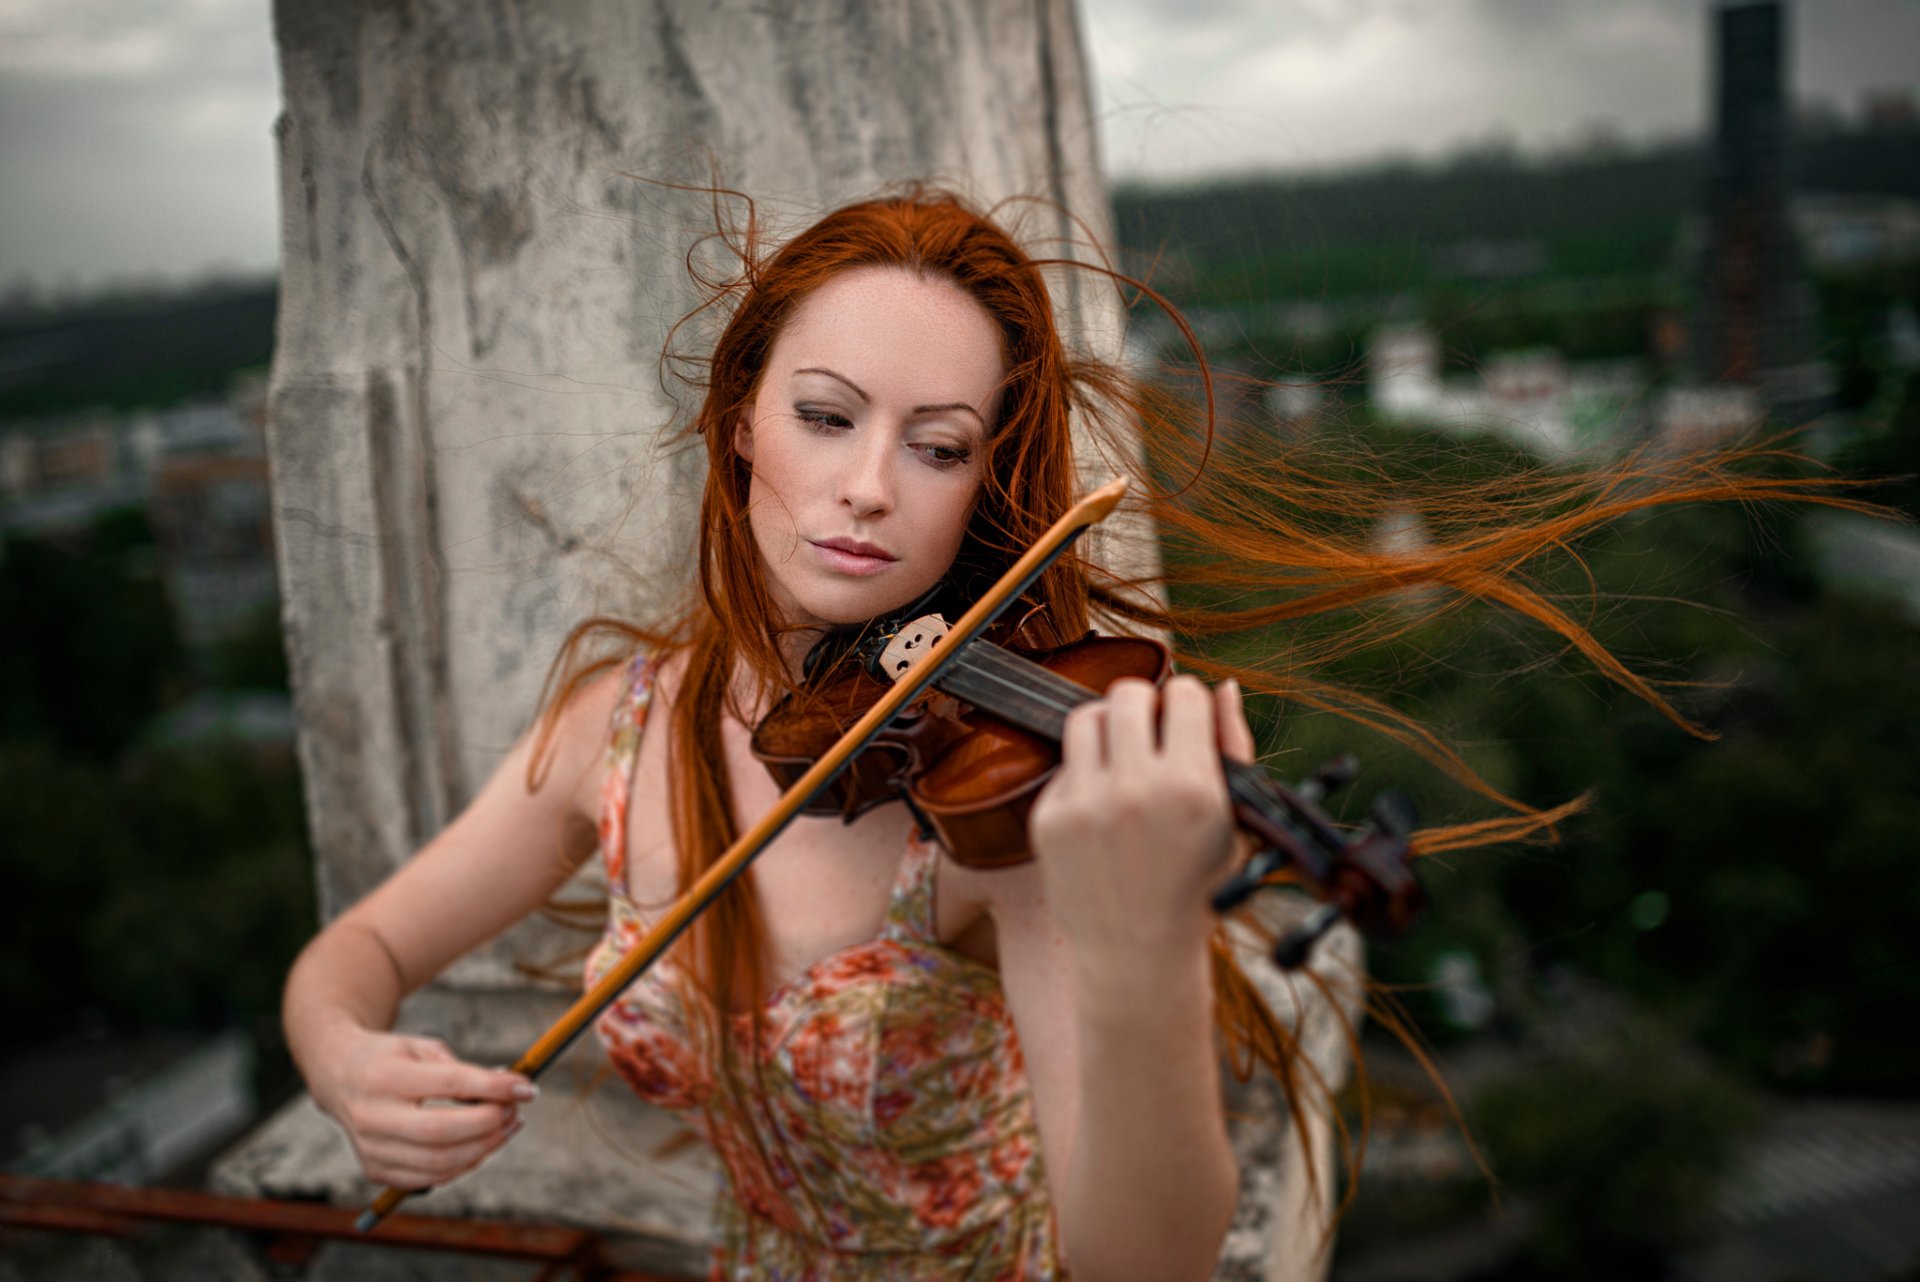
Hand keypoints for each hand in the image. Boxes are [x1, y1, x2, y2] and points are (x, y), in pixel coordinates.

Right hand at [310, 1027, 534, 1189]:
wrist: (338, 1075)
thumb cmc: (391, 1058)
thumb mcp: (422, 1048)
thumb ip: (463, 1070)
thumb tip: (511, 1089)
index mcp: (385, 1076)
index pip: (449, 1084)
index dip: (493, 1088)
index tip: (528, 1087)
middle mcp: (372, 1115)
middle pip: (442, 1132)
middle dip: (489, 1125)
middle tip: (516, 1112)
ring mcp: (370, 1148)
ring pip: (438, 1163)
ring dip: (483, 1148)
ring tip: (507, 1127)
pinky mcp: (374, 1169)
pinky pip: (428, 1178)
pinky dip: (462, 1165)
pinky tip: (481, 1145)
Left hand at [1027, 675, 1255, 967]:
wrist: (1138, 955)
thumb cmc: (1196, 885)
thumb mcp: (1232, 822)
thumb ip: (1232, 747)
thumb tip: (1225, 685)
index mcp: (1191, 788)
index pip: (1183, 693)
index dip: (1189, 703)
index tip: (1187, 725)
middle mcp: (1134, 790)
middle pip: (1128, 693)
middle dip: (1144, 705)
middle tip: (1152, 735)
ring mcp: (1085, 805)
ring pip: (1086, 717)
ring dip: (1108, 727)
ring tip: (1124, 759)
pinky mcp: (1049, 820)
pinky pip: (1065, 764)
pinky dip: (1086, 774)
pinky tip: (1104, 808)